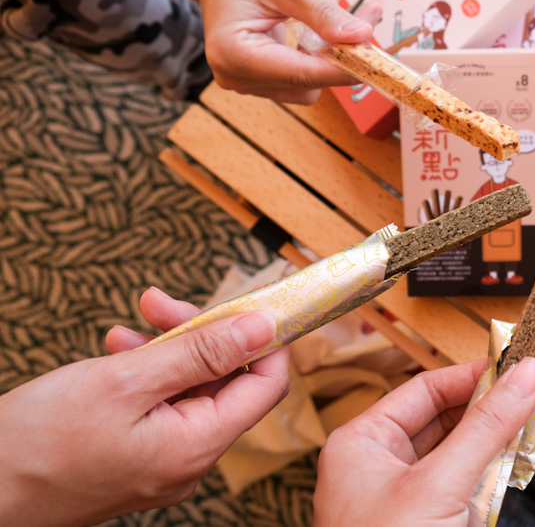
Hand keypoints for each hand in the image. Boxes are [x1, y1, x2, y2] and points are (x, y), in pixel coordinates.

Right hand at [0, 288, 288, 525]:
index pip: (266, 386)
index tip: (248, 301)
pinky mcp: (137, 460)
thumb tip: (262, 328)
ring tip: (129, 326)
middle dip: (199, 334)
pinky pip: (162, 408)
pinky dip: (147, 375)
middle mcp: (189, 461)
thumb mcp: (125, 381)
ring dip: (168, 349)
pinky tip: (119, 351)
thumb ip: (200, 352)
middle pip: (225, 383)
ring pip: (190, 391)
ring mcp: (163, 464)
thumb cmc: (38, 443)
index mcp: (196, 446)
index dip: (264, 340)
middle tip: (159, 303)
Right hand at [188, 0, 381, 104]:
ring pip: (309, 85)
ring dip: (332, 54)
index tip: (379, 58)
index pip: (303, 75)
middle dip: (341, 56)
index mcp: (234, 54)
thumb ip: (323, 14)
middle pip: (309, 84)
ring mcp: (245, 81)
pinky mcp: (256, 79)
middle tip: (368, 16)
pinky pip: (299, 78)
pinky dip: (318, 56)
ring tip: (338, 11)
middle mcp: (236, 76)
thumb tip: (362, 36)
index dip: (346, 69)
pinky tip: (321, 28)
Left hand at [314, 358, 534, 525]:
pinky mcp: (427, 525)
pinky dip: (491, 484)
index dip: (473, 376)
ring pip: (459, 455)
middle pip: (445, 420)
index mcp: (361, 444)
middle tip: (533, 396)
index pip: (425, 390)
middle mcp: (379, 467)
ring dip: (495, 450)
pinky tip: (511, 475)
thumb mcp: (440, 485)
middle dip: (490, 413)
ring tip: (528, 437)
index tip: (516, 366)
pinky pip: (464, 490)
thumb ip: (486, 428)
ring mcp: (403, 500)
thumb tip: (522, 377)